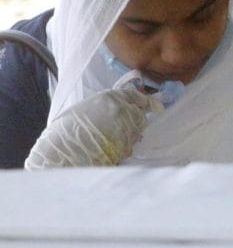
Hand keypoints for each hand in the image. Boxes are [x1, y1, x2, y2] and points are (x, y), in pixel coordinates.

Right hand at [25, 87, 163, 168]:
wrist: (62, 151)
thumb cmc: (66, 131)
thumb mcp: (86, 108)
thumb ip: (106, 106)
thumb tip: (118, 108)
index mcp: (110, 97)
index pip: (135, 96)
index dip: (145, 102)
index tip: (155, 106)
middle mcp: (123, 110)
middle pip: (140, 114)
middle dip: (135, 120)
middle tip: (121, 127)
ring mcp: (127, 128)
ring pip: (137, 130)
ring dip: (129, 134)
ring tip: (109, 139)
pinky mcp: (128, 145)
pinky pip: (131, 144)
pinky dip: (124, 146)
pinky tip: (109, 148)